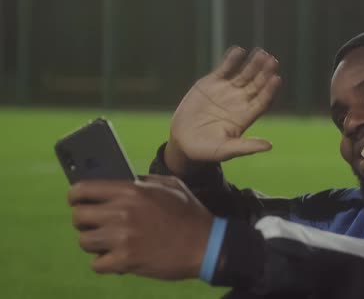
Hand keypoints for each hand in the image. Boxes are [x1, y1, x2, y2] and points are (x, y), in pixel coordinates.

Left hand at [68, 175, 212, 279]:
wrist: (205, 244)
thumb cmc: (190, 213)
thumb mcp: (171, 185)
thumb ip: (144, 181)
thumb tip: (124, 182)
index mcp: (130, 190)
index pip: (83, 189)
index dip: (76, 195)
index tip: (78, 201)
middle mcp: (122, 212)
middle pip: (78, 216)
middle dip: (84, 221)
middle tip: (96, 224)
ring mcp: (122, 237)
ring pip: (84, 241)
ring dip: (94, 243)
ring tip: (107, 243)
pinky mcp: (126, 260)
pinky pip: (96, 264)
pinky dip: (104, 264)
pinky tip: (117, 259)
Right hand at [165, 47, 281, 174]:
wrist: (182, 141)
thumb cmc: (206, 150)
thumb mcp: (225, 150)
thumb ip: (246, 147)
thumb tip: (270, 146)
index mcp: (245, 117)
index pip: (263, 100)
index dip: (270, 90)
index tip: (276, 79)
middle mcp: (240, 102)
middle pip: (257, 84)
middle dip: (265, 72)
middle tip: (272, 61)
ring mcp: (227, 90)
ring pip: (245, 74)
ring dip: (253, 64)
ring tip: (261, 53)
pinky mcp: (212, 83)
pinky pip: (225, 68)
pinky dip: (232, 60)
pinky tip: (238, 51)